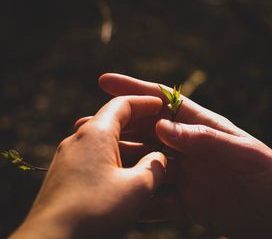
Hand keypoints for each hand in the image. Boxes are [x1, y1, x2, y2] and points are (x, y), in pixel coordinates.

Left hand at [11, 96, 166, 238]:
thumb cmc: (94, 213)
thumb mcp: (136, 189)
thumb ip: (154, 168)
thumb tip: (159, 160)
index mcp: (95, 134)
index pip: (122, 106)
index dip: (145, 103)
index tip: (162, 106)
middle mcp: (78, 141)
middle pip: (112, 123)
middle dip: (138, 126)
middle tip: (160, 132)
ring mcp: (68, 160)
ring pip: (104, 144)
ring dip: (129, 147)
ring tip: (149, 158)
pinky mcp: (64, 178)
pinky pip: (95, 161)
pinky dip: (115, 162)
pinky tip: (128, 178)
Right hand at [99, 73, 271, 238]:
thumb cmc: (269, 174)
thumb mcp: (241, 152)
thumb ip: (203, 139)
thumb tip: (162, 127)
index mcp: (204, 127)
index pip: (164, 102)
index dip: (134, 90)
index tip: (104, 81)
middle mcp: (191, 148)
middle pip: (147, 135)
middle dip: (118, 129)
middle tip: (85, 126)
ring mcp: (188, 175)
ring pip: (147, 166)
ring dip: (122, 163)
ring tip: (93, 161)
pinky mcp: (190, 202)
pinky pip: (159, 200)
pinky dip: (139, 199)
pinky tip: (117, 199)